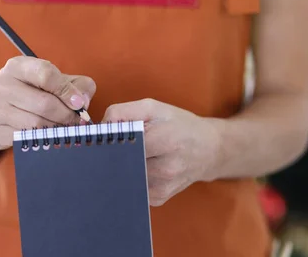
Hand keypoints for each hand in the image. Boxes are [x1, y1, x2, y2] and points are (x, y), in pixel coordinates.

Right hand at [0, 56, 95, 149]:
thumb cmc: (34, 93)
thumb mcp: (55, 81)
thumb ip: (78, 85)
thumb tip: (83, 102)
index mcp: (18, 66)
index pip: (46, 74)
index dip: (67, 90)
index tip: (80, 104)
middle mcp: (1, 84)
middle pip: (44, 103)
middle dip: (67, 115)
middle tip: (78, 121)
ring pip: (36, 124)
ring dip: (57, 129)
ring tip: (66, 129)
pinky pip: (25, 139)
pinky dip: (42, 139)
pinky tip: (49, 136)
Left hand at [103, 98, 222, 206]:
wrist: (208, 149)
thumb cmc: (179, 125)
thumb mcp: (154, 108)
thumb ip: (123, 112)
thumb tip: (99, 128)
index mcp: (165, 140)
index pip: (122, 144)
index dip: (109, 140)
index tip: (102, 137)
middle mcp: (166, 168)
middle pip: (120, 164)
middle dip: (112, 155)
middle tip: (112, 146)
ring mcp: (162, 187)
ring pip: (123, 177)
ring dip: (120, 167)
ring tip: (130, 155)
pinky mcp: (159, 198)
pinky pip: (132, 188)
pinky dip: (130, 177)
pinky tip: (139, 168)